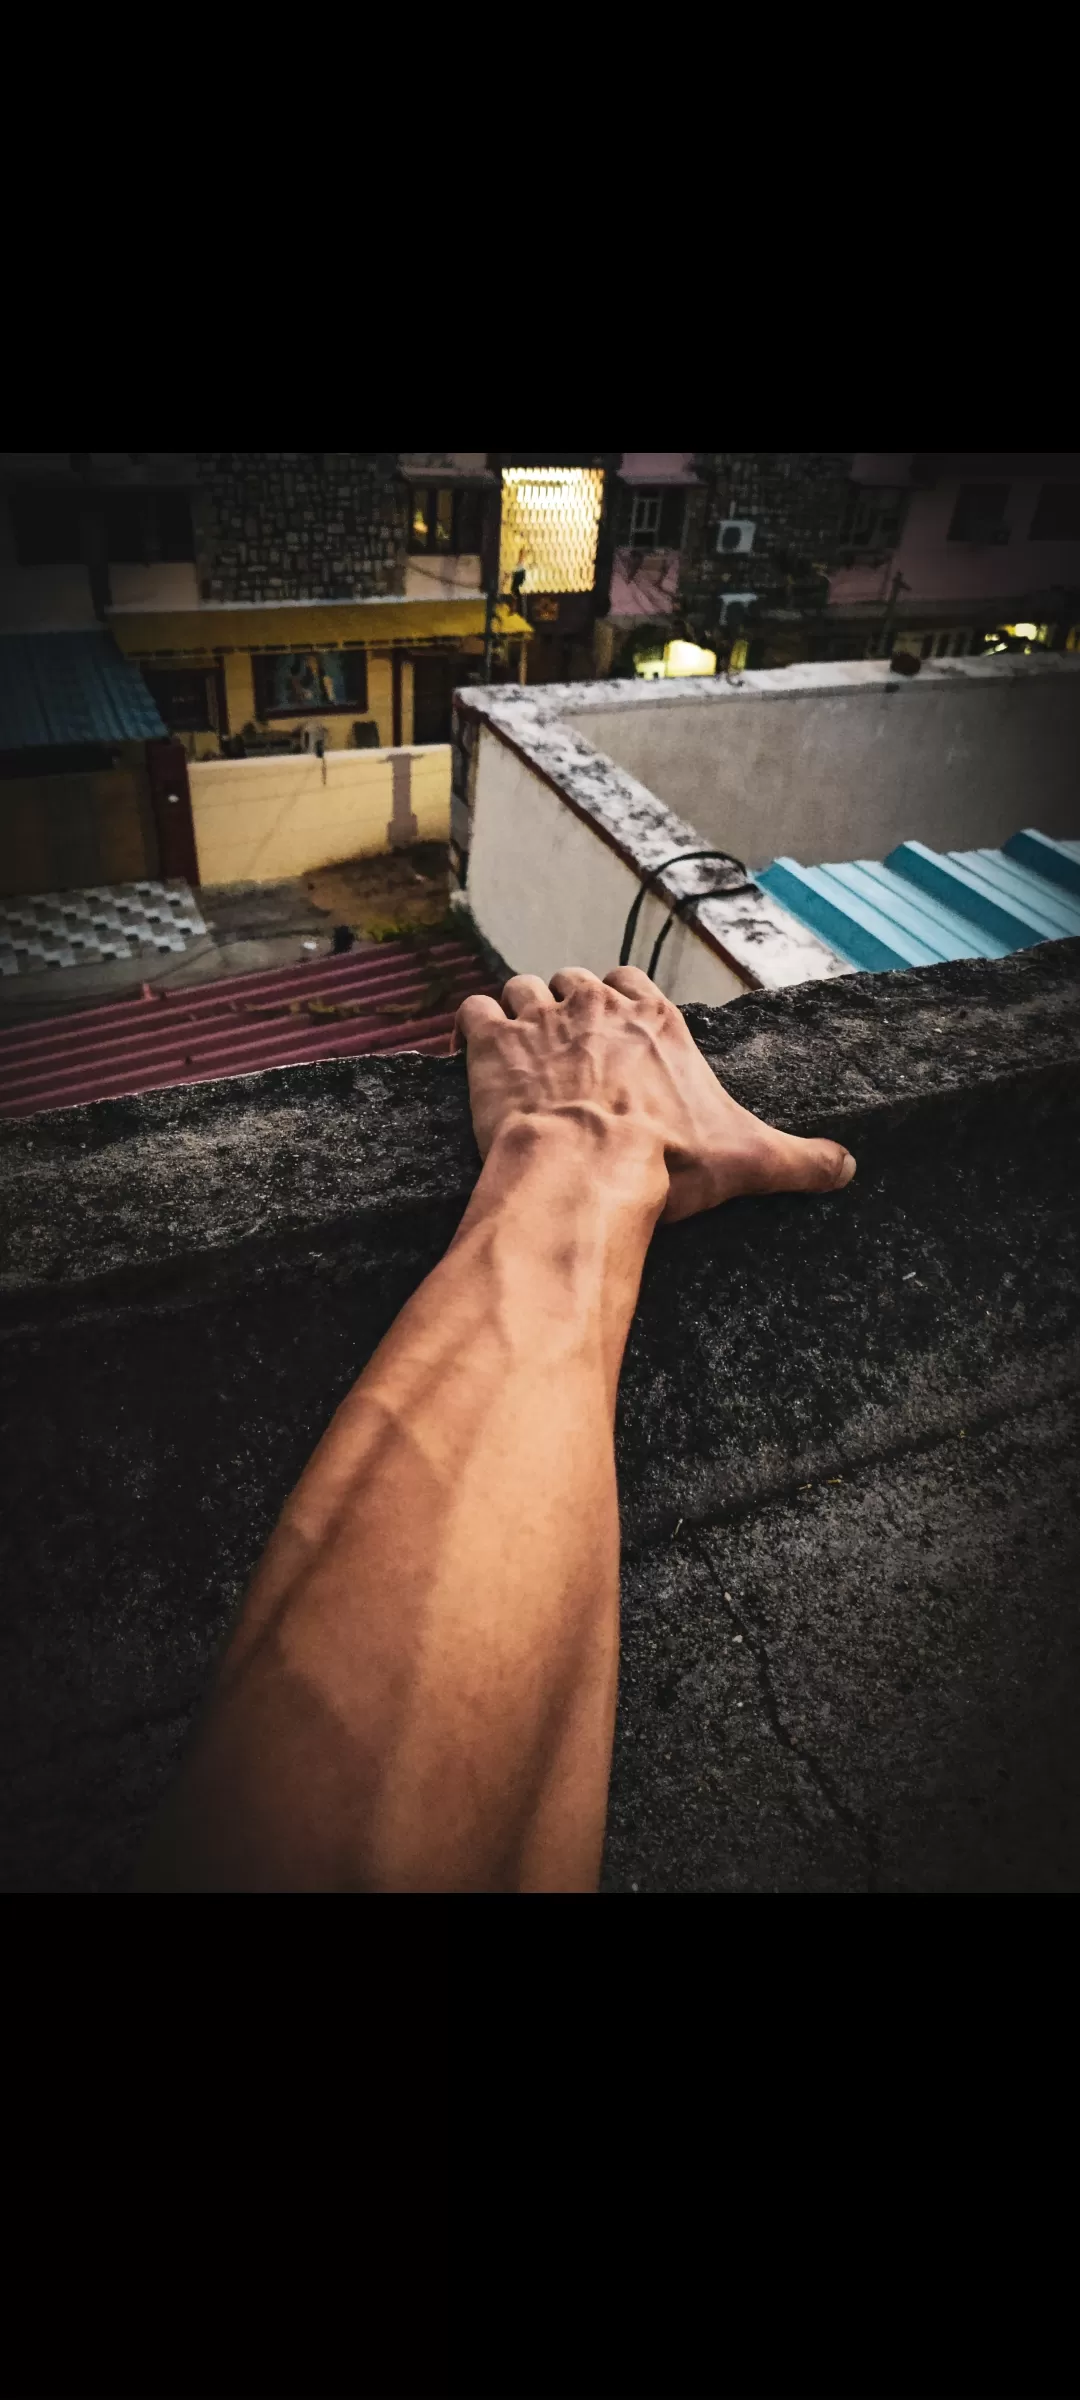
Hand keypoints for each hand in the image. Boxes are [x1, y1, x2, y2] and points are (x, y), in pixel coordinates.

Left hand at [454, 967, 854, 1224]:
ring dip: (517, 1012)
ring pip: (521, 988)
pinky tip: (473, 1055)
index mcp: (655, 1022)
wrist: (589, 1169)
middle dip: (567, 1008)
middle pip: (574, 983)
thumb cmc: (669, 1161)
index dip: (620, 1004)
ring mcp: (541, 1018)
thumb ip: (802, 1159)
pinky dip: (470, 1030)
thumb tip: (849, 1169)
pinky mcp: (493, 1043)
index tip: (615, 1031)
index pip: (634, 986)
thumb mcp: (751, 1159)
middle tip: (564, 1052)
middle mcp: (597, 1006)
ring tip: (518, 1051)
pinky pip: (472, 1012)